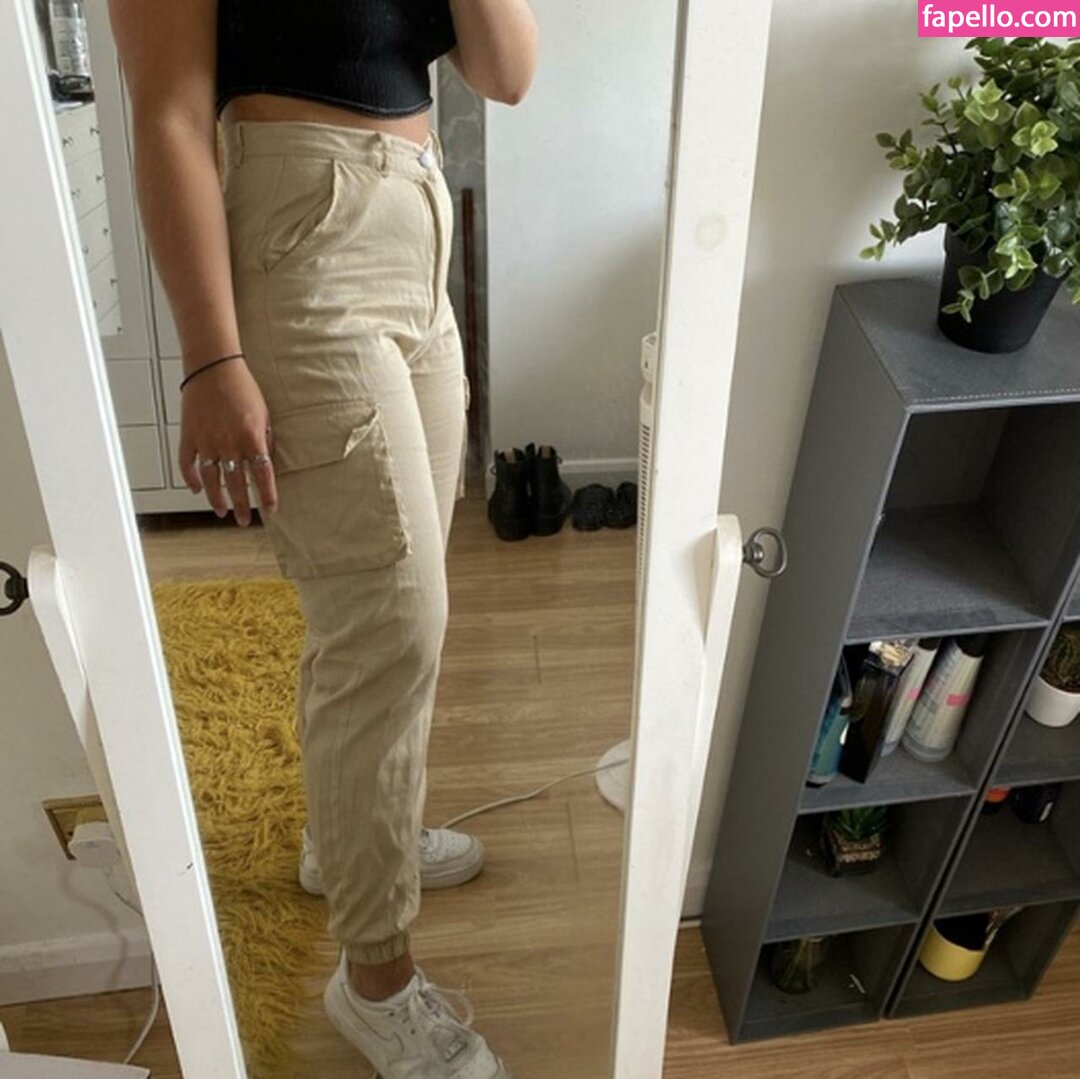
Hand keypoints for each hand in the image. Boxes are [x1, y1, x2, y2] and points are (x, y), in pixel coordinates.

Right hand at [178, 360, 277, 525]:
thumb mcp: (265, 414)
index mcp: (252, 437)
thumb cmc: (243, 388)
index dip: (267, 495)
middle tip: (243, 521)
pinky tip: (196, 489)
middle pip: (237, 483)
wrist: (214, 367)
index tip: (271, 509)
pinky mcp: (188, 436)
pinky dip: (191, 478)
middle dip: (242, 505)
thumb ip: (266, 440)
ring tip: (222, 511)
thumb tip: (267, 463)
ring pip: (211, 479)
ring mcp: (207, 441)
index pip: (263, 475)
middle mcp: (230, 443)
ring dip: (217, 498)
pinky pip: (187, 464)